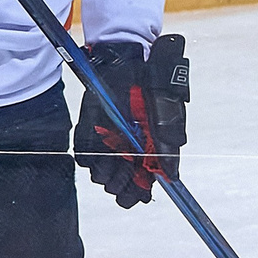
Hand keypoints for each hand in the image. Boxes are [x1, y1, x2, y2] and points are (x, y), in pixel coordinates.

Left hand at [73, 35, 189, 208]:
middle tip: (119, 185)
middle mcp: (131, 148)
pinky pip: (85, 155)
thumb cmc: (153, 81)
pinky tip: (95, 154)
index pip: (146, 179)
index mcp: (153, 147)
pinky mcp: (90, 132)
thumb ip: (170, 137)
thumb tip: (172, 173)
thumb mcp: (168, 106)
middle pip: (124, 181)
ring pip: (103, 172)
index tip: (137, 198)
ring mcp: (110, 141)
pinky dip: (88, 158)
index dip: (141, 192)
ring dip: (105, 175)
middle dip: (122, 186)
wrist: (127, 59)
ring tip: (107, 170)